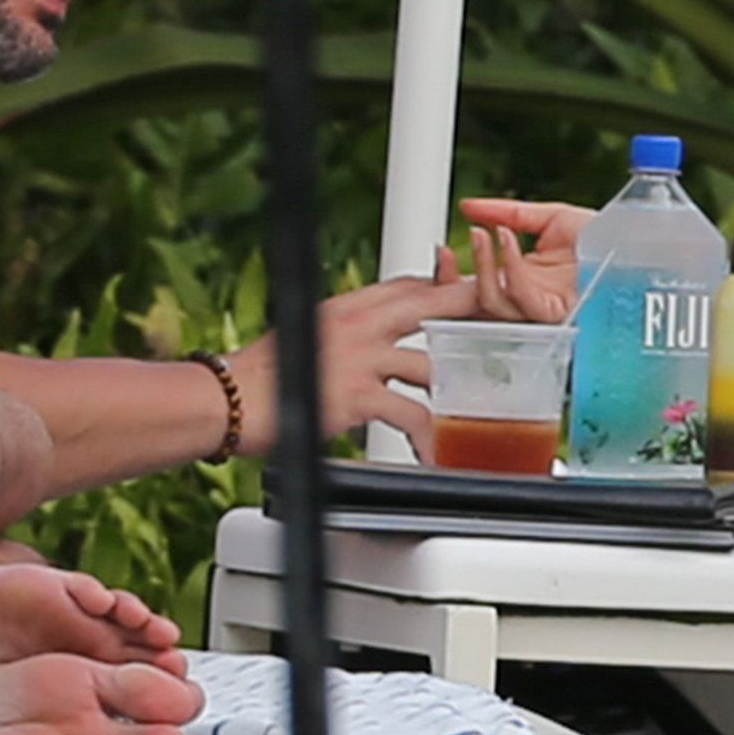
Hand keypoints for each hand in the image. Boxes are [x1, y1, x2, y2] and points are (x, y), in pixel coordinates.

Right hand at [227, 275, 480, 448]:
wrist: (225, 401)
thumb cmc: (257, 377)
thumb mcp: (305, 336)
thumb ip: (343, 334)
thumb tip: (365, 341)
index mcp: (344, 305)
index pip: (406, 285)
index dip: (442, 286)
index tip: (468, 292)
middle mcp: (356, 324)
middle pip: (431, 304)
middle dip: (473, 309)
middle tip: (508, 319)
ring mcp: (358, 357)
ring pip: (430, 362)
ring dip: (457, 387)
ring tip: (482, 404)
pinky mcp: (355, 394)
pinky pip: (409, 413)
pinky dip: (428, 435)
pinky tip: (438, 449)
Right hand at [447, 196, 586, 324]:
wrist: (633, 242)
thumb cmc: (600, 237)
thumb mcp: (548, 217)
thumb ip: (505, 213)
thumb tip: (468, 206)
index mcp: (520, 281)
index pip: (473, 289)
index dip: (451, 278)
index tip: (443, 252)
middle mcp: (526, 299)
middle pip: (474, 307)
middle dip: (451, 286)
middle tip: (445, 253)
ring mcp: (540, 309)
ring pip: (493, 302)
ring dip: (481, 266)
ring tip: (481, 233)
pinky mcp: (557, 312)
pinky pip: (523, 296)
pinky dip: (510, 265)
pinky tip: (506, 237)